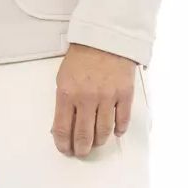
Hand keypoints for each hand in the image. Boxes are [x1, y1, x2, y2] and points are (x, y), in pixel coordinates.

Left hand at [49, 43, 136, 157]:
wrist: (105, 36)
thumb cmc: (82, 56)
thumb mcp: (64, 76)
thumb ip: (63, 101)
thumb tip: (62, 126)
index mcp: (68, 92)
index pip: (63, 129)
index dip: (64, 144)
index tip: (66, 149)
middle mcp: (87, 97)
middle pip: (84, 136)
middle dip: (81, 149)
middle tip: (82, 151)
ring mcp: (107, 97)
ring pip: (103, 132)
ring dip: (99, 141)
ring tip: (96, 142)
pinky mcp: (124, 94)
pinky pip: (122, 121)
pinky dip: (119, 130)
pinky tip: (115, 131)